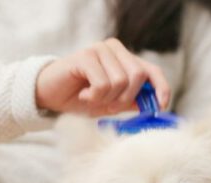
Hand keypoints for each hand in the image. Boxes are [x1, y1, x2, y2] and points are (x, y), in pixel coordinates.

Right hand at [35, 38, 170, 116]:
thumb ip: (131, 102)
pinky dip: (95, 96)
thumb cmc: (79, 98)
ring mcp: (100, 50)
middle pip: (138, 75)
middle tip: (108, 106)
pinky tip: (83, 94)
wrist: (49, 95)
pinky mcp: (86, 56)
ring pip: (121, 81)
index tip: (161, 106)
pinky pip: (103, 83)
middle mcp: (115, 49)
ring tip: (91, 98)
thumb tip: (153, 104)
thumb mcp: (110, 104)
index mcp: (124, 59)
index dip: (161, 87)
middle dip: (126, 98)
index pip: (152, 70)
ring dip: (107, 98)